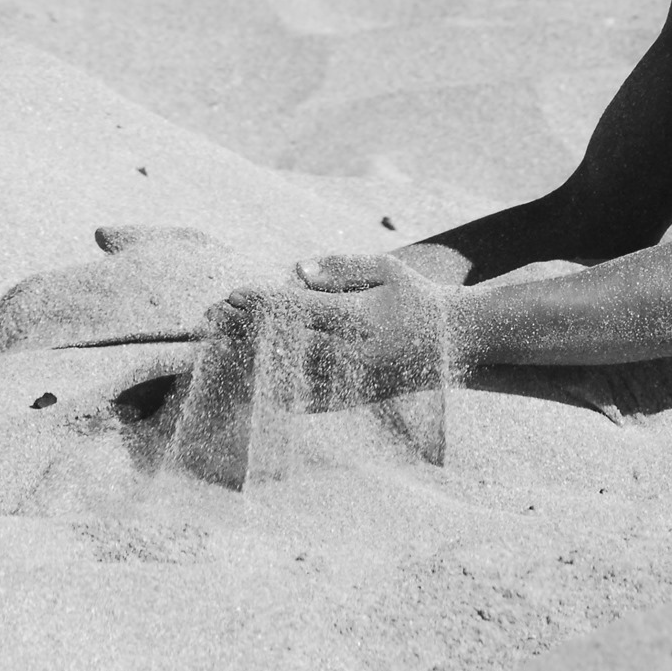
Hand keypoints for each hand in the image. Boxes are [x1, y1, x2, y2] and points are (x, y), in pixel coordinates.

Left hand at [203, 254, 454, 408]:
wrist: (460, 341)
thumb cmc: (420, 297)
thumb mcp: (387, 269)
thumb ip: (341, 268)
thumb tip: (295, 270)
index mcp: (355, 317)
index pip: (295, 309)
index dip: (259, 302)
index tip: (231, 294)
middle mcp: (350, 351)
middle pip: (284, 343)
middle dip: (245, 331)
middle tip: (211, 323)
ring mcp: (353, 379)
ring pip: (291, 377)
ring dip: (253, 366)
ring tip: (222, 355)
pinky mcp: (358, 399)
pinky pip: (312, 403)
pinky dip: (281, 395)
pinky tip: (256, 388)